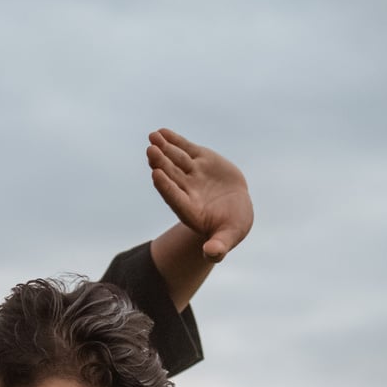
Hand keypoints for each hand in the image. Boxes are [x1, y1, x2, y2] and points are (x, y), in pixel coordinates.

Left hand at [147, 128, 253, 261]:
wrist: (235, 210)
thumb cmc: (231, 227)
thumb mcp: (229, 237)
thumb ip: (219, 246)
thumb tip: (211, 254)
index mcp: (191, 210)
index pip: (175, 198)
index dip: (165, 187)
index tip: (156, 174)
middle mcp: (187, 191)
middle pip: (171, 177)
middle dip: (161, 164)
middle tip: (151, 151)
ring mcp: (192, 175)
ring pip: (175, 161)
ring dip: (164, 149)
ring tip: (153, 136)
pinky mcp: (200, 160)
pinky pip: (184, 150)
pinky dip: (174, 141)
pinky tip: (161, 132)